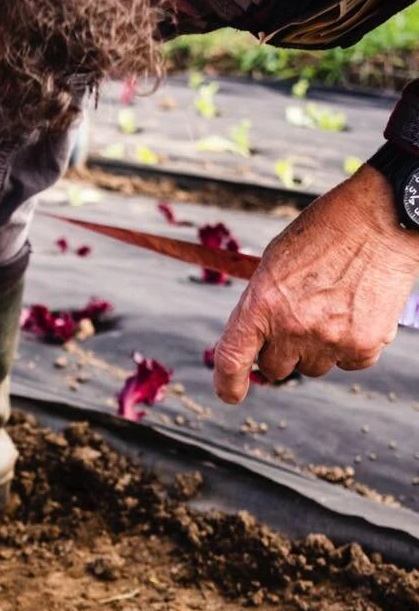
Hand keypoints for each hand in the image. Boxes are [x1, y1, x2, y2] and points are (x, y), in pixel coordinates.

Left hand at [213, 165, 418, 402]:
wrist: (382, 216)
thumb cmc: (324, 233)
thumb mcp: (274, 264)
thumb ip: (261, 305)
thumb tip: (253, 340)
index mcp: (260, 305)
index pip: (232, 359)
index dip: (228, 383)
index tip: (231, 394)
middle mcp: (291, 328)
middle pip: (275, 369)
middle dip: (280, 354)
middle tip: (297, 325)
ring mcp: (328, 340)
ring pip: (313, 368)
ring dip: (317, 349)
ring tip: (332, 308)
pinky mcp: (363, 345)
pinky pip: (348, 363)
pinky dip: (350, 346)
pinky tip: (356, 312)